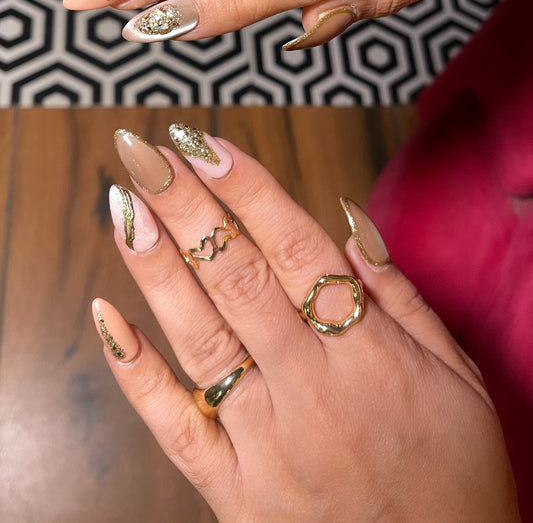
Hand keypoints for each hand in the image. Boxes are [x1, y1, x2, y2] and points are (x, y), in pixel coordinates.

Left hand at [93, 123, 518, 520]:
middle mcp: (309, 388)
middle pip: (237, 277)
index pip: (296, 249)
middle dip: (186, 208)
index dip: (247, 190)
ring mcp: (264, 440)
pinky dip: (136, 373)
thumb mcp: (457, 377)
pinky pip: (175, 427)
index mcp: (368, 353)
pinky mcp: (233, 491)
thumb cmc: (454, 478)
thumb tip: (348, 224)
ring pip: (199, 336)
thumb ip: (401, 297)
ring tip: (123, 207)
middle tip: (144, 154)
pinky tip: (107, 319)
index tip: (206, 144)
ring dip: (155, 268)